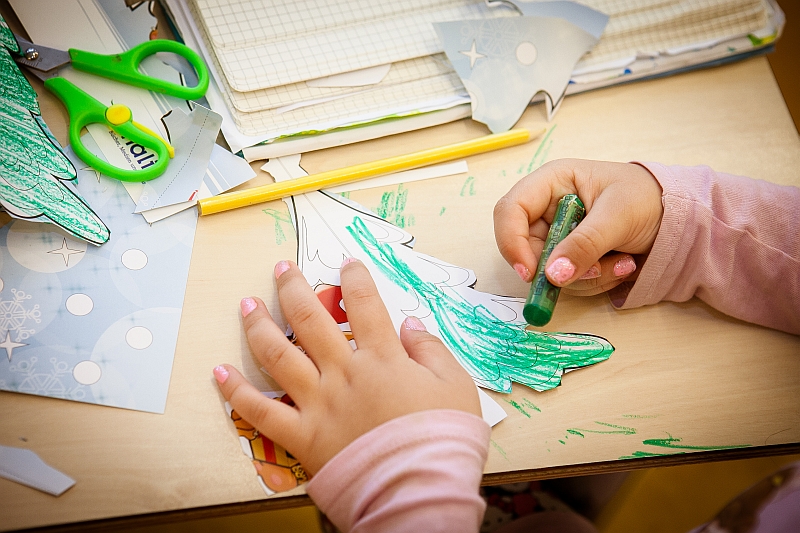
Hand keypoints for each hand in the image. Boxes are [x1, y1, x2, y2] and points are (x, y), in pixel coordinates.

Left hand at [213, 259, 480, 474]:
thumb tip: (411, 325)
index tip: (347, 264)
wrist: (420, 489)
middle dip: (294, 289)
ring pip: (278, 355)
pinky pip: (260, 411)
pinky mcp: (301, 436)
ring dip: (259, 326)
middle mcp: (343, 373)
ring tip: (247, 304)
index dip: (355, 279)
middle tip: (281, 269)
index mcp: (382, 359)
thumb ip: (432, 350)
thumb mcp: (455, 386)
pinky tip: (219, 371)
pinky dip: (236, 391)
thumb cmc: (442, 439)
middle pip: (310, 320)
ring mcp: (318, 403)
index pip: (365, 305)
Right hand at [493, 159, 662, 295]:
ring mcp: (558, 235)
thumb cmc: (647, 198)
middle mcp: (547, 209)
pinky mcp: (570, 257)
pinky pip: (568, 282)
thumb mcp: (618, 216)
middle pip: (526, 248)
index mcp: (551, 183)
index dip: (512, 241)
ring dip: (586, 277)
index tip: (530, 272)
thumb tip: (552, 276)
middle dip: (561, 268)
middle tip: (598, 269)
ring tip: (624, 262)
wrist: (677, 216)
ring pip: (548, 272)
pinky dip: (595, 281)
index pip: (510, 211)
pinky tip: (623, 265)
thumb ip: (584, 244)